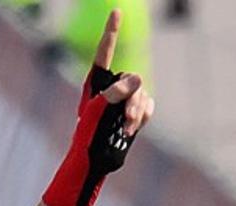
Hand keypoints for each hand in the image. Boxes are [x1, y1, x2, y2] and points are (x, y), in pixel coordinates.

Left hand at [88, 11, 153, 136]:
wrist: (94, 160)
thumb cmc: (87, 137)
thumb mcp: (98, 113)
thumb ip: (114, 93)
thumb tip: (137, 78)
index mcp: (95, 84)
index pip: (104, 52)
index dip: (111, 32)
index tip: (117, 11)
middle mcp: (110, 88)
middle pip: (132, 79)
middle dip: (133, 100)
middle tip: (125, 120)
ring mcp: (123, 99)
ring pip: (142, 93)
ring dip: (138, 111)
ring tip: (126, 128)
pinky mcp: (132, 111)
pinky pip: (148, 105)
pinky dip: (143, 116)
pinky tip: (132, 128)